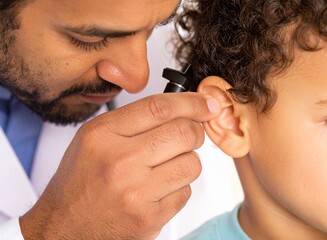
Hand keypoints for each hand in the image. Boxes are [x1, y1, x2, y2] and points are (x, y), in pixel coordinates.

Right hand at [19, 92, 220, 239]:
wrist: (63, 225)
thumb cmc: (81, 180)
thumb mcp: (95, 137)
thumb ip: (136, 118)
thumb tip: (184, 108)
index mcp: (103, 135)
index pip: (160, 107)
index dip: (192, 102)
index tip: (206, 104)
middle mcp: (119, 162)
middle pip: (184, 133)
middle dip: (195, 132)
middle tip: (188, 136)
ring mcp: (136, 193)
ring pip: (192, 164)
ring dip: (186, 162)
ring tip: (165, 167)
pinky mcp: (150, 218)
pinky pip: (186, 192)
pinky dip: (178, 188)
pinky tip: (158, 189)